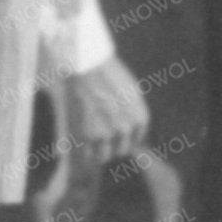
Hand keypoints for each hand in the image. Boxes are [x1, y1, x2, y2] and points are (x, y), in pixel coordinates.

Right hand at [59, 58, 150, 177]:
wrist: (87, 65)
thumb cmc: (107, 73)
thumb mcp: (131, 90)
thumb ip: (134, 111)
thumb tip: (131, 129)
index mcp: (140, 117)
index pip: (137, 138)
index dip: (127, 138)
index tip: (117, 136)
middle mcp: (127, 127)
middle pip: (122, 149)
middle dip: (113, 145)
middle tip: (100, 137)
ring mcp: (108, 132)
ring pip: (105, 156)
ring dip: (98, 152)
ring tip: (90, 143)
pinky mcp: (89, 134)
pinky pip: (89, 154)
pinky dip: (85, 152)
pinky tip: (82, 145)